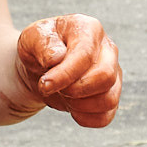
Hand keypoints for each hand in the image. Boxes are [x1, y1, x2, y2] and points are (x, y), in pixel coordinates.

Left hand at [15, 14, 122, 128]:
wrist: (40, 65)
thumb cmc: (38, 47)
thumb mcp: (32, 38)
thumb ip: (43, 44)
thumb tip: (58, 58)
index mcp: (89, 29)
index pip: (85, 55)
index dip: (65, 74)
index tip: (45, 84)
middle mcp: (108, 49)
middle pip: (105, 76)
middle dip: (75, 90)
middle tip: (53, 88)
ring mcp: (114, 72)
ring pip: (109, 99)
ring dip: (79, 105)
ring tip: (62, 95)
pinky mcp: (112, 94)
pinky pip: (106, 116)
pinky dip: (85, 118)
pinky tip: (71, 107)